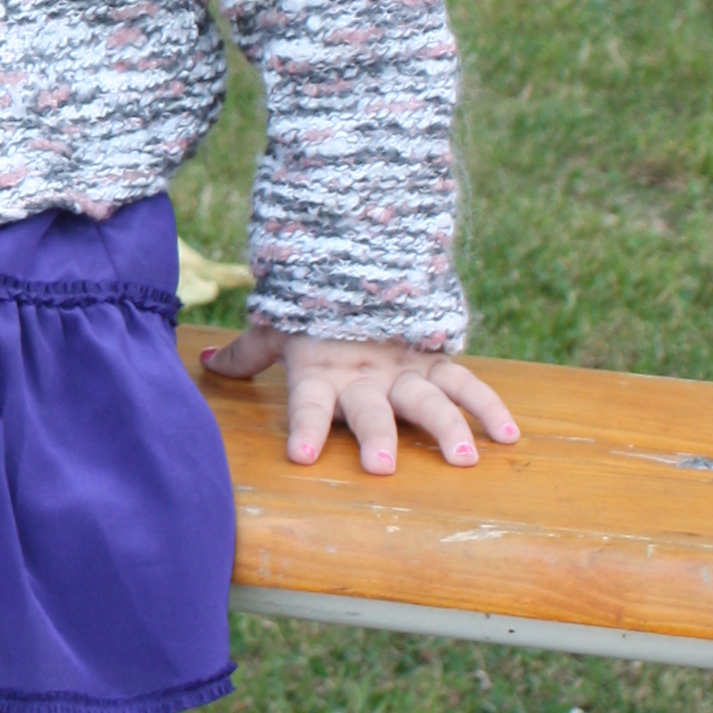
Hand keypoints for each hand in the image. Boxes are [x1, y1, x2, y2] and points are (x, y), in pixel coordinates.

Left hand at [200, 323, 519, 475]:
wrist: (361, 247)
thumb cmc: (312, 302)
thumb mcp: (277, 325)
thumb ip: (246, 352)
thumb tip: (201, 363)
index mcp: (321, 370)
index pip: (310, 403)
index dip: (306, 428)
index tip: (303, 456)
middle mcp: (364, 373)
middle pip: (371, 409)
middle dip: (375, 436)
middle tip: (380, 465)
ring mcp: (404, 366)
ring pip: (428, 400)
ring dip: (447, 428)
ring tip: (463, 459)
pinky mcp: (435, 358)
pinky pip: (466, 384)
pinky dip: (490, 407)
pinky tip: (510, 437)